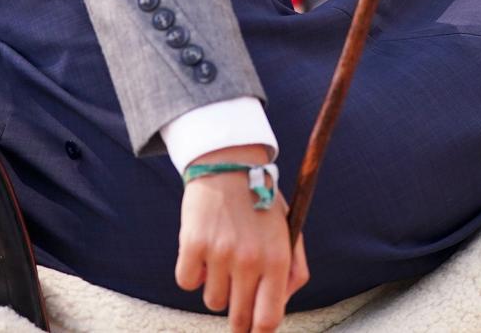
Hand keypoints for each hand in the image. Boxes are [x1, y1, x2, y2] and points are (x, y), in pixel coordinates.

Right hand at [176, 145, 308, 332]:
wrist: (229, 165)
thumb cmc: (262, 200)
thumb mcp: (289, 228)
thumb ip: (294, 268)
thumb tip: (280, 305)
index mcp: (278, 258)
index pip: (269, 318)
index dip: (259, 332)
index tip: (253, 331)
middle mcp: (250, 260)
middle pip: (239, 319)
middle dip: (238, 320)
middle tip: (236, 308)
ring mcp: (220, 254)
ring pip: (212, 301)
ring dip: (216, 288)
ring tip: (223, 258)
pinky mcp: (193, 245)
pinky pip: (187, 283)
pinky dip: (193, 273)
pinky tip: (203, 252)